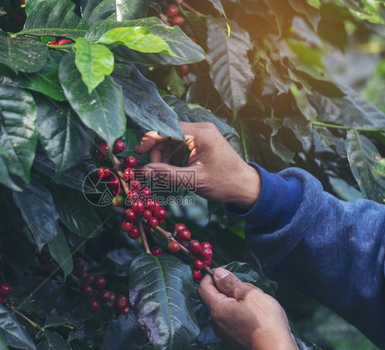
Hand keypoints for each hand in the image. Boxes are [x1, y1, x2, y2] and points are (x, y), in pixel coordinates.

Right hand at [134, 122, 259, 209]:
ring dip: (164, 154)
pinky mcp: (202, 141)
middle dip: (157, 151)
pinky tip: (172, 170)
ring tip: (163, 173)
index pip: (167, 129)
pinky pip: (180, 144)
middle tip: (153, 170)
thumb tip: (143, 171)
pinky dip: (172, 156)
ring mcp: (202, 133)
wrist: (246, 186)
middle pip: (168, 133)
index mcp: (200, 133)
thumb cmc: (223, 183)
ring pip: (172, 139)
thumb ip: (167, 174)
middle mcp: (201, 128)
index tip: (137, 154)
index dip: (149, 140)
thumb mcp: (193, 180)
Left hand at [197, 268, 300, 349]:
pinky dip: (240, 312)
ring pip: (226, 308)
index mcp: (217, 309)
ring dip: (237, 300)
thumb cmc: (265, 322)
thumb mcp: (250, 294)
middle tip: (248, 287)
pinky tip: (257, 313)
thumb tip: (217, 273)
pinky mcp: (234, 339)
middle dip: (229, 288)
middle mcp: (217, 322)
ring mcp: (225, 333)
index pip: (203, 287)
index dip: (211, 275)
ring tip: (256, 301)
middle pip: (215, 297)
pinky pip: (232, 320)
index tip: (225, 270)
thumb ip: (230, 283)